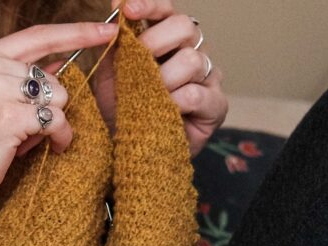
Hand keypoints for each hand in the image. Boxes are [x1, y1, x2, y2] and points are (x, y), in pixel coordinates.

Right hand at [0, 22, 119, 225]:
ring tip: (29, 141)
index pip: (40, 35)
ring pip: (59, 98)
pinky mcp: (8, 117)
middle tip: (26, 131)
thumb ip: (20, 79)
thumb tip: (61, 63)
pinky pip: (57, 121)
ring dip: (54, 124)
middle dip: (51, 107)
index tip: (108, 30)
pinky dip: (58, 138)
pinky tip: (42, 150)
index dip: (78, 32)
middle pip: (53, 77)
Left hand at [95, 0, 227, 156]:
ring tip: (145, 96)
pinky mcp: (216, 106)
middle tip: (135, 61)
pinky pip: (197, 94)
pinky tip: (163, 109)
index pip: (166, 10)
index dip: (149, 5)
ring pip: (192, 60)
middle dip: (155, 41)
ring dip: (162, 78)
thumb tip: (115, 7)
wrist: (128, 150)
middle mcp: (192, 52)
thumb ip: (115, 43)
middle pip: (186, 26)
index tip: (127, 9)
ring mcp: (207, 78)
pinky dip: (174, 100)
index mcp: (167, 40)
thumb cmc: (121, 109)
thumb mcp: (111, 73)